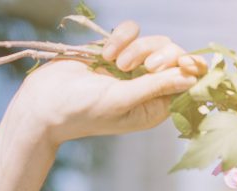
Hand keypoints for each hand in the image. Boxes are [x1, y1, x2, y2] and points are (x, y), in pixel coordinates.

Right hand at [10, 21, 208, 144]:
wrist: (44, 102)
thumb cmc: (83, 111)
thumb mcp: (123, 101)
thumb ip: (157, 87)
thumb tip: (192, 77)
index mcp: (156, 107)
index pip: (187, 83)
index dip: (192, 69)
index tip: (186, 61)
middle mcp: (148, 88)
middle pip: (174, 57)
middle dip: (160, 56)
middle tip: (145, 66)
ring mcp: (132, 68)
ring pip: (154, 41)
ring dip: (136, 47)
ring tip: (115, 63)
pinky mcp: (115, 51)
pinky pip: (131, 31)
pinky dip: (120, 37)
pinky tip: (105, 54)